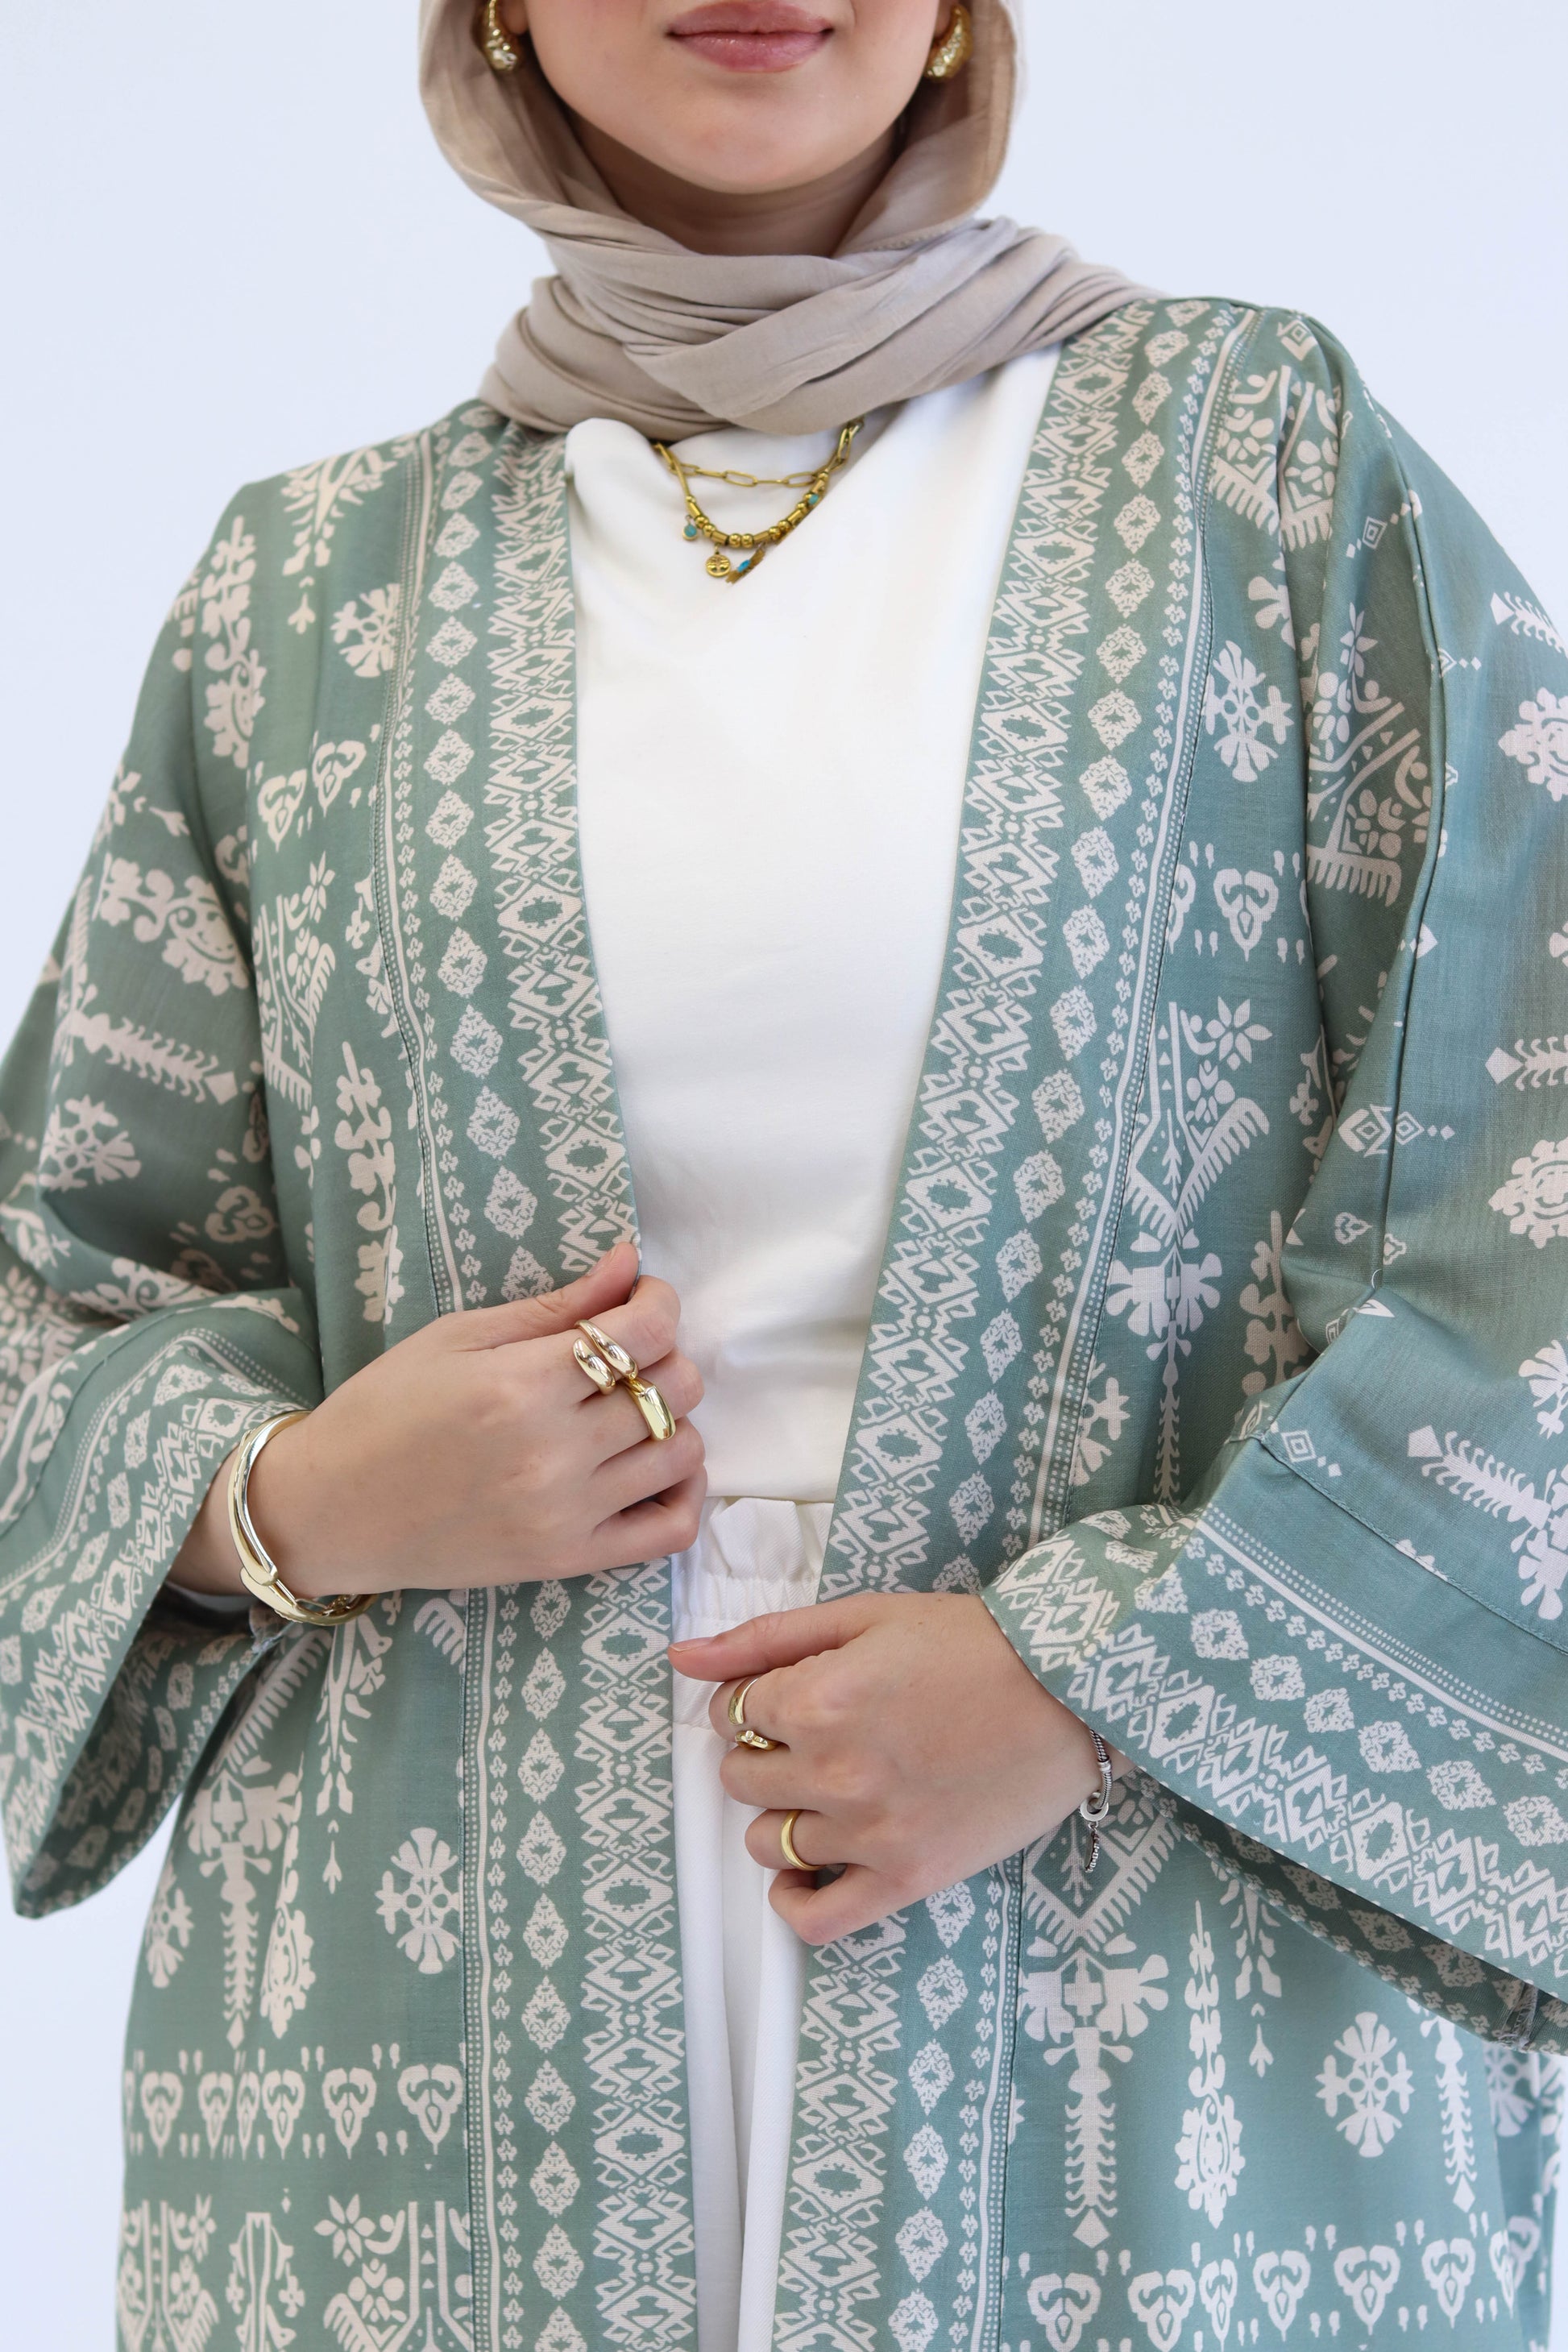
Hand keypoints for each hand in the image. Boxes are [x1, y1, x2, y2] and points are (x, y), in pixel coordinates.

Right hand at [171, 1241, 705, 1598]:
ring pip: (683, 1452)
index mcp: (520, 1384)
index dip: (659, 1301)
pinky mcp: (568, 1560)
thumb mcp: (457, 1338)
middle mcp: (553, 1451)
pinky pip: (670, 1530)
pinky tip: (652, 1467)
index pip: (645, 1331)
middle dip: (664, 1355)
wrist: (328, 1512)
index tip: (641, 1298)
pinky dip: (682, 1493)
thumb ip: (556, 1304)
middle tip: (628, 1354)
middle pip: (674, 1387)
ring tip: (632, 1410)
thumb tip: (631, 1262)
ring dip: (673, 1419)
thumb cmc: (382, 1411)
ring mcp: (566, 1513)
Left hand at [668, 1592, 1120, 1944]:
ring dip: (781, 1815)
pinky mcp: (907, 1878)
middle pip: (741, 1779)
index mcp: (817, 1700)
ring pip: (766, 1843)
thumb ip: (765, 1639)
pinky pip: (816, 1920)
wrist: (1069, 1690)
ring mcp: (869, 1833)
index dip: (753, 1702)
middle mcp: (833, 1772)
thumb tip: (682, 1657)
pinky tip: (806, 1871)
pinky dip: (794, 1903)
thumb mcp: (864, 1617)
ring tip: (828, 1789)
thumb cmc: (973, 1644)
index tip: (786, 1698)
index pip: (732, 1714)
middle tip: (813, 1737)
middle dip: (762, 1754)